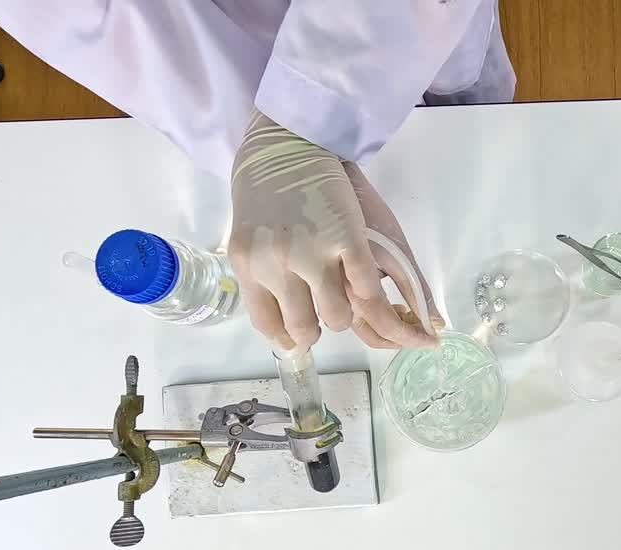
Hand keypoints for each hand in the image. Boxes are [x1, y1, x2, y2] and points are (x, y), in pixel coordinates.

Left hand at [228, 111, 438, 350]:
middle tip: (324, 317)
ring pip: (338, 317)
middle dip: (317, 330)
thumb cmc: (263, 190)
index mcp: (249, 268)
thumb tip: (280, 326)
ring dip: (345, 315)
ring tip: (348, 302)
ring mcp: (314, 254)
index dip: (288, 338)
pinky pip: (365, 289)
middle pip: (305, 329)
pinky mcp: (348, 239)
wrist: (286, 140)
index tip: (298, 337)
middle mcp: (278, 267)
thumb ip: (260, 277)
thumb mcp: (248, 238)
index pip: (270, 326)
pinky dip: (371, 297)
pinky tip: (370, 292)